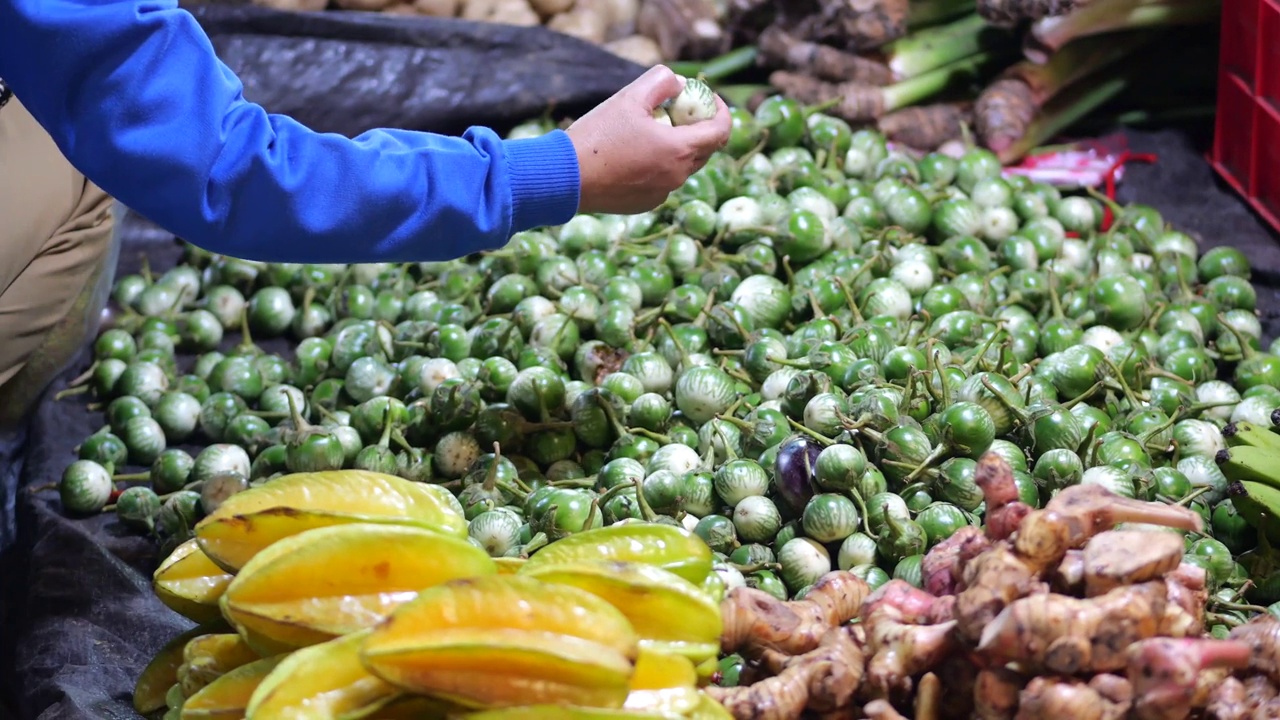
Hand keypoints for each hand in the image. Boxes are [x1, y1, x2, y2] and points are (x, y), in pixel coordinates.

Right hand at [566, 65, 730, 215]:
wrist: (565, 177)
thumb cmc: (597, 135)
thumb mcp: (629, 97)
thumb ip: (661, 82)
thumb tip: (679, 84)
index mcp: (679, 150)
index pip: (721, 131)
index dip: (721, 111)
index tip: (707, 99)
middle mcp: (677, 177)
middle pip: (705, 150)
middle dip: (699, 128)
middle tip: (678, 111)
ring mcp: (662, 193)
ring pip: (682, 167)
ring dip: (676, 147)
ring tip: (651, 131)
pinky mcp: (645, 204)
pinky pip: (662, 181)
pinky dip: (658, 166)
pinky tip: (633, 154)